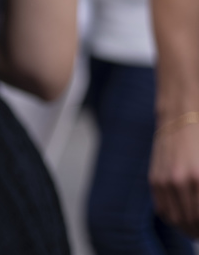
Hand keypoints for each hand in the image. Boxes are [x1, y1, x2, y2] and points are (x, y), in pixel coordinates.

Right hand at [151, 121, 198, 236]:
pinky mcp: (154, 179)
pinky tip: (182, 219)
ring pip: (176, 220)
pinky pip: (162, 210)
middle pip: (191, 221)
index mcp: (198, 179)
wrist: (182, 119)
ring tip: (194, 229)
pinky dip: (173, 219)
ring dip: (187, 228)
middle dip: (198, 230)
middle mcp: (180, 182)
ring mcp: (165, 181)